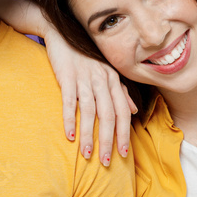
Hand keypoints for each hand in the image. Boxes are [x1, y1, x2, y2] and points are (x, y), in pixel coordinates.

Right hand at [43, 27, 136, 165]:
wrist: (62, 35)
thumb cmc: (84, 57)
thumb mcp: (106, 72)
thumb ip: (121, 92)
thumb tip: (135, 110)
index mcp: (113, 80)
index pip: (123, 112)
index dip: (124, 134)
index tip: (123, 154)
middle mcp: (102, 80)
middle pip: (108, 115)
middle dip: (108, 140)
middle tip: (105, 161)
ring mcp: (84, 78)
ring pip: (90, 112)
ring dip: (89, 135)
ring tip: (88, 154)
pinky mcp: (67, 77)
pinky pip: (70, 101)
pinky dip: (70, 120)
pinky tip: (69, 135)